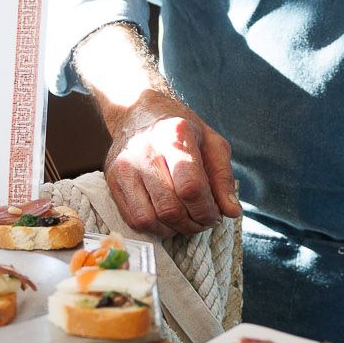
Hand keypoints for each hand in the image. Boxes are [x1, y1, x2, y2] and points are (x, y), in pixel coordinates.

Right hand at [101, 90, 240, 235]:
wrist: (139, 113)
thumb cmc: (181, 130)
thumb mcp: (212, 143)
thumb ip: (223, 177)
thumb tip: (231, 211)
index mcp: (175, 136)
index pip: (191, 187)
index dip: (206, 210)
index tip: (215, 215)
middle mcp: (146, 151)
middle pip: (170, 208)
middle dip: (193, 223)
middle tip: (203, 221)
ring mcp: (125, 166)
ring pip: (150, 219)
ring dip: (174, 229)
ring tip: (186, 220)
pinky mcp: (112, 179)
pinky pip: (133, 220)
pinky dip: (155, 228)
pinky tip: (166, 218)